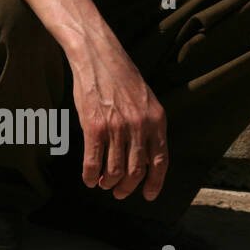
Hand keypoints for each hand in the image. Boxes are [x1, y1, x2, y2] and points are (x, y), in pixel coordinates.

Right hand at [67, 32, 168, 200]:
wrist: (97, 55)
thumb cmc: (119, 75)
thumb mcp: (145, 99)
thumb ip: (148, 125)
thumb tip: (144, 154)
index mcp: (157, 120)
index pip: (160, 161)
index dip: (154, 183)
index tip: (147, 195)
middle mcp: (139, 127)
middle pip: (136, 171)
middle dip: (127, 187)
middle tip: (119, 192)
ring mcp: (116, 128)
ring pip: (115, 170)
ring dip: (108, 183)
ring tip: (103, 184)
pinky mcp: (93, 126)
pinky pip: (93, 161)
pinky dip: (90, 175)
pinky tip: (88, 179)